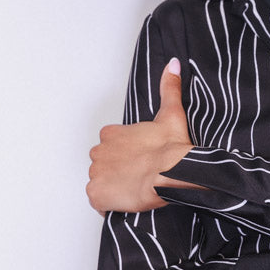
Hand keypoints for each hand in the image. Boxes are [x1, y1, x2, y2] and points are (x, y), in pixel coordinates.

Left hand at [87, 58, 196, 213]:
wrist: (172, 174)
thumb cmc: (172, 149)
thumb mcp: (171, 113)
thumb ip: (169, 88)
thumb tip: (173, 64)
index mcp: (111, 134)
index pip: (111, 144)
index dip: (126, 153)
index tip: (140, 159)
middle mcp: (98, 152)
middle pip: (104, 163)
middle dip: (118, 170)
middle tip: (138, 176)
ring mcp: (96, 174)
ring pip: (101, 182)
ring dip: (114, 187)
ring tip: (135, 191)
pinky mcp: (96, 194)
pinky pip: (98, 202)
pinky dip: (108, 205)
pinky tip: (126, 202)